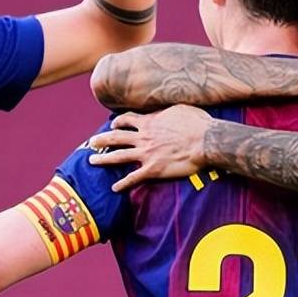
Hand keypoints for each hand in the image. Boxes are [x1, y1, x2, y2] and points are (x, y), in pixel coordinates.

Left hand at [87, 106, 210, 191]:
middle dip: (102, 140)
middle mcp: (144, 137)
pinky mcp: (153, 170)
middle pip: (116, 137)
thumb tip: (163, 108)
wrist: (206, 141)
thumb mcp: (180, 108)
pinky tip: (114, 188)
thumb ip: (166, 109)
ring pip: (118, 156)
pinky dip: (122, 183)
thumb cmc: (197, 123)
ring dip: (103, 159)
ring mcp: (146, 154)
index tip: (113, 124)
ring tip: (91, 161)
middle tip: (91, 142)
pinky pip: (133, 178)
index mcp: (150, 122)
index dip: (119, 122)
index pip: (128, 119)